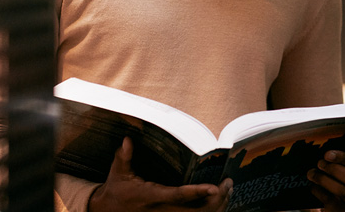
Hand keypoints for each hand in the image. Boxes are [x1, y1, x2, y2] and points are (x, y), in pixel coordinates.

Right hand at [89, 137, 232, 211]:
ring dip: (216, 206)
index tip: (213, 187)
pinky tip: (218, 201)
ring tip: (227, 190)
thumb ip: (124, 157)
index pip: (178, 196)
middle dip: (215, 200)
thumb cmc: (117, 190)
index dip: (197, 192)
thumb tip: (128, 140)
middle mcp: (162, 210)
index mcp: (151, 197)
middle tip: (228, 183)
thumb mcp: (118, 172)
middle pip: (196, 211)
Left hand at [306, 151, 344, 211]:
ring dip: (324, 180)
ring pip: (343, 191)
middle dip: (334, 170)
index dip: (343, 158)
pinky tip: (313, 185)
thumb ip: (342, 157)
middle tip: (320, 163)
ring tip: (312, 173)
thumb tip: (325, 146)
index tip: (327, 154)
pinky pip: (331, 201)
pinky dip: (319, 191)